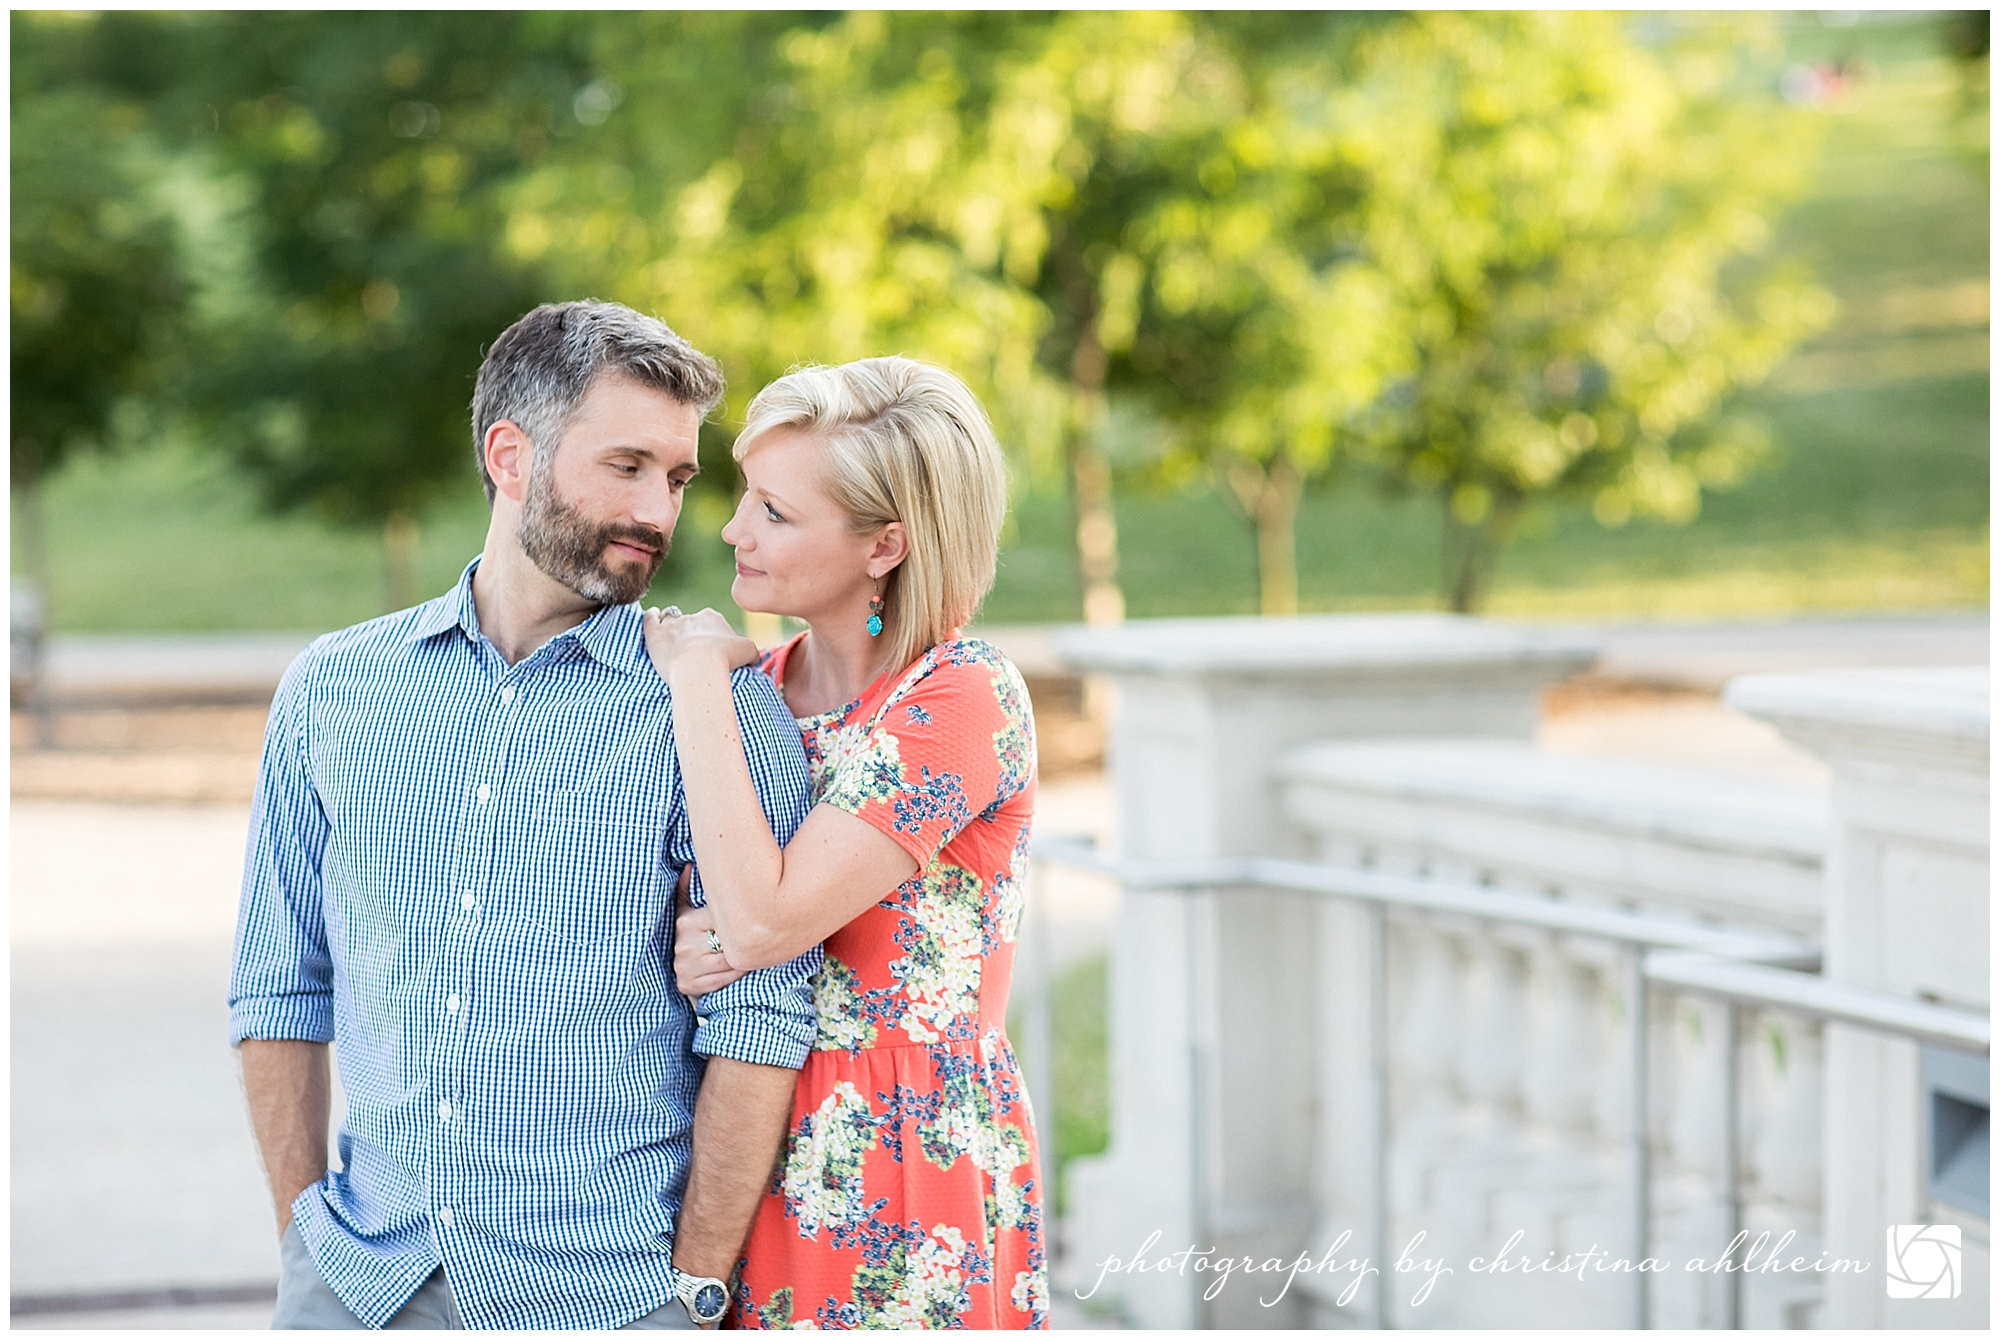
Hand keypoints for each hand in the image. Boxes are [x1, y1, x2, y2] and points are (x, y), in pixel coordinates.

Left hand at [642, 607, 758, 685]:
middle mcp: (692, 617)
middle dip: (693, 635)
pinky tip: (651, 617)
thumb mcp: (749, 653)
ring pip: (670, 619)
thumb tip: (752, 656)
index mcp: (713, 618)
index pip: (712, 623)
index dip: (712, 637)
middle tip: (695, 655)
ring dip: (672, 627)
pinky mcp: (654, 634)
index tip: (712, 652)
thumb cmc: (726, 660)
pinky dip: (650, 616)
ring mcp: (671, 624)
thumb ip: (750, 651)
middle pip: (692, 623)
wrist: (699, 667)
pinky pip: (649, 618)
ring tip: (673, 641)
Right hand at [675, 872, 746, 996]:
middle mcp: (685, 945)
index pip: (725, 919)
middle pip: (729, 942)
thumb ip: (686, 888)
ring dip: (746, 957)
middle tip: (762, 934)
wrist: (673, 969)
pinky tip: (744, 965)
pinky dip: (738, 973)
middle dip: (746, 940)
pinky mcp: (689, 985)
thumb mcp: (684, 910)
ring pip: (730, 962)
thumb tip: (689, 865)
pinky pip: (725, 979)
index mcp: (686, 922)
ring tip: (755, 949)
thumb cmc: (687, 935)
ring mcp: (686, 967)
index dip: (742, 920)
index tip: (754, 918)